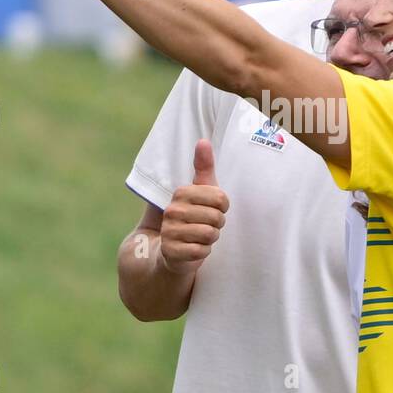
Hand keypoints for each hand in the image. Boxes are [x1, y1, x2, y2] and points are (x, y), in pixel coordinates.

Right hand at [158, 139, 229, 275]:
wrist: (170, 249)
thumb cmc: (193, 216)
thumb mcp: (201, 191)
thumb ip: (203, 167)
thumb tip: (203, 141)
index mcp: (181, 193)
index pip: (221, 198)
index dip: (223, 207)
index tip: (212, 209)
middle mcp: (173, 210)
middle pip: (217, 217)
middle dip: (217, 224)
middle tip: (206, 225)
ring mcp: (170, 231)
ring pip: (210, 234)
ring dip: (210, 238)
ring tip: (200, 236)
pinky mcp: (171, 251)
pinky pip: (202, 251)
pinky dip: (203, 252)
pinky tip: (193, 248)